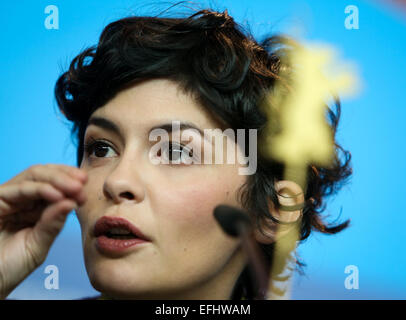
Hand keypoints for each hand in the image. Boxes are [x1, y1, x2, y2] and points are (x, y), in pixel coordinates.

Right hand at [0, 164, 86, 298]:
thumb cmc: (10, 266)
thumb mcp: (39, 245)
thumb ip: (53, 224)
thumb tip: (72, 202)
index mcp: (34, 207)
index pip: (55, 184)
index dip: (72, 182)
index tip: (87, 186)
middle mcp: (21, 199)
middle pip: (45, 174)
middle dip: (66, 176)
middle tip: (83, 183)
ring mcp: (8, 198)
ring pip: (34, 176)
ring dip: (57, 179)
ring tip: (75, 187)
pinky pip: (20, 188)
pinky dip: (40, 189)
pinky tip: (58, 195)